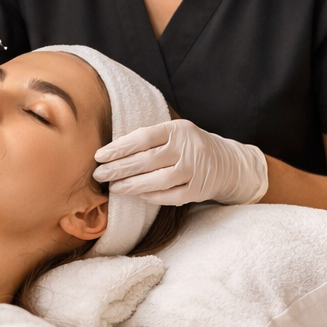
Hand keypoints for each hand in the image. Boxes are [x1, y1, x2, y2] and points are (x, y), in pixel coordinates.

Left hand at [94, 119, 267, 205]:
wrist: (227, 162)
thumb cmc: (190, 146)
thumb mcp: (175, 133)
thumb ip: (151, 139)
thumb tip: (112, 151)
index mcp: (178, 129)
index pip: (143, 137)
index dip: (119, 148)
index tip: (99, 156)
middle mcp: (188, 148)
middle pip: (147, 160)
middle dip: (119, 168)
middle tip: (99, 175)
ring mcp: (195, 170)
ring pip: (157, 180)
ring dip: (132, 185)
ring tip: (113, 187)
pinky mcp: (199, 190)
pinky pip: (170, 196)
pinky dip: (151, 197)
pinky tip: (137, 195)